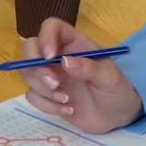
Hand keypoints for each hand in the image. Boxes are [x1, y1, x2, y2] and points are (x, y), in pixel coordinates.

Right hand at [20, 18, 142, 133]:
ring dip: (43, 90)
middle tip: (54, 84)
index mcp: (74, 43)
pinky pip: (32, 96)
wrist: (117, 117)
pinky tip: (67, 109)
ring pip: (27, 74)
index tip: (50, 57)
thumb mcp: (109, 78)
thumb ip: (89, 68)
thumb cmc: (117, 91)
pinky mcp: (46, 95)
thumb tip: (64, 61)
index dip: (46, 38)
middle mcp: (58, 56)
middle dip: (36, 67)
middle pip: (30, 48)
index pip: (51, 27)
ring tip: (67, 100)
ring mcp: (50, 75)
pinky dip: (47, 105)